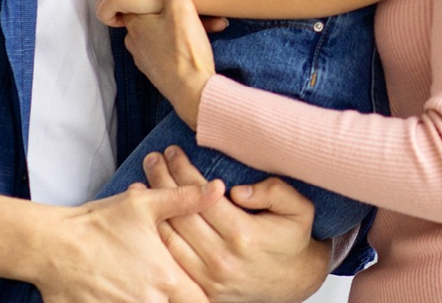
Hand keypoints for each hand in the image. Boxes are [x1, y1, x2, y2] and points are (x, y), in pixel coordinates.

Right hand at [33, 180, 222, 302]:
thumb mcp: (143, 204)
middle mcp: (149, 302)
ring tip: (133, 283)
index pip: (201, 301)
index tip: (194, 285)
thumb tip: (218, 189)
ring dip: (148, 300)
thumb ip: (185, 199)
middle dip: (173, 297)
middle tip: (159, 279)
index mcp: (166, 278)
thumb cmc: (98, 224)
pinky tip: (116, 292)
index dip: (200, 294)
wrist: (51, 246)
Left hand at [122, 0, 215, 128]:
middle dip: (162, 10)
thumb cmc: (186, 50)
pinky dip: (172, 45)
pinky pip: (160, 51)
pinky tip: (189, 44)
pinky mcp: (155, 72)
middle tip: (184, 6)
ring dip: (168, 29)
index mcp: (136, 24)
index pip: (131, 0)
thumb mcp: (183, 8)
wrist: (193, 90)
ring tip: (191, 25)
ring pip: (153, 35)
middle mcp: (134, 41)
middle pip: (144, 17)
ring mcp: (143, 59)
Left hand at [146, 148, 329, 302]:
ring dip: (154, 210)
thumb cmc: (295, 240)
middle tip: (153, 159)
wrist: (297, 281)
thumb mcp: (298, 208)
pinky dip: (159, 238)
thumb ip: (274, 192)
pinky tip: (152, 219)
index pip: (201, 196)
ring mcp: (210, 278)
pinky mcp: (203, 291)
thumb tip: (238, 190)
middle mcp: (222, 258)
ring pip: (169, 239)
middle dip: (162, 181)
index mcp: (243, 234)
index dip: (184, 171)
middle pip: (180, 214)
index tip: (173, 152)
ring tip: (143, 185)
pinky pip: (173, 262)